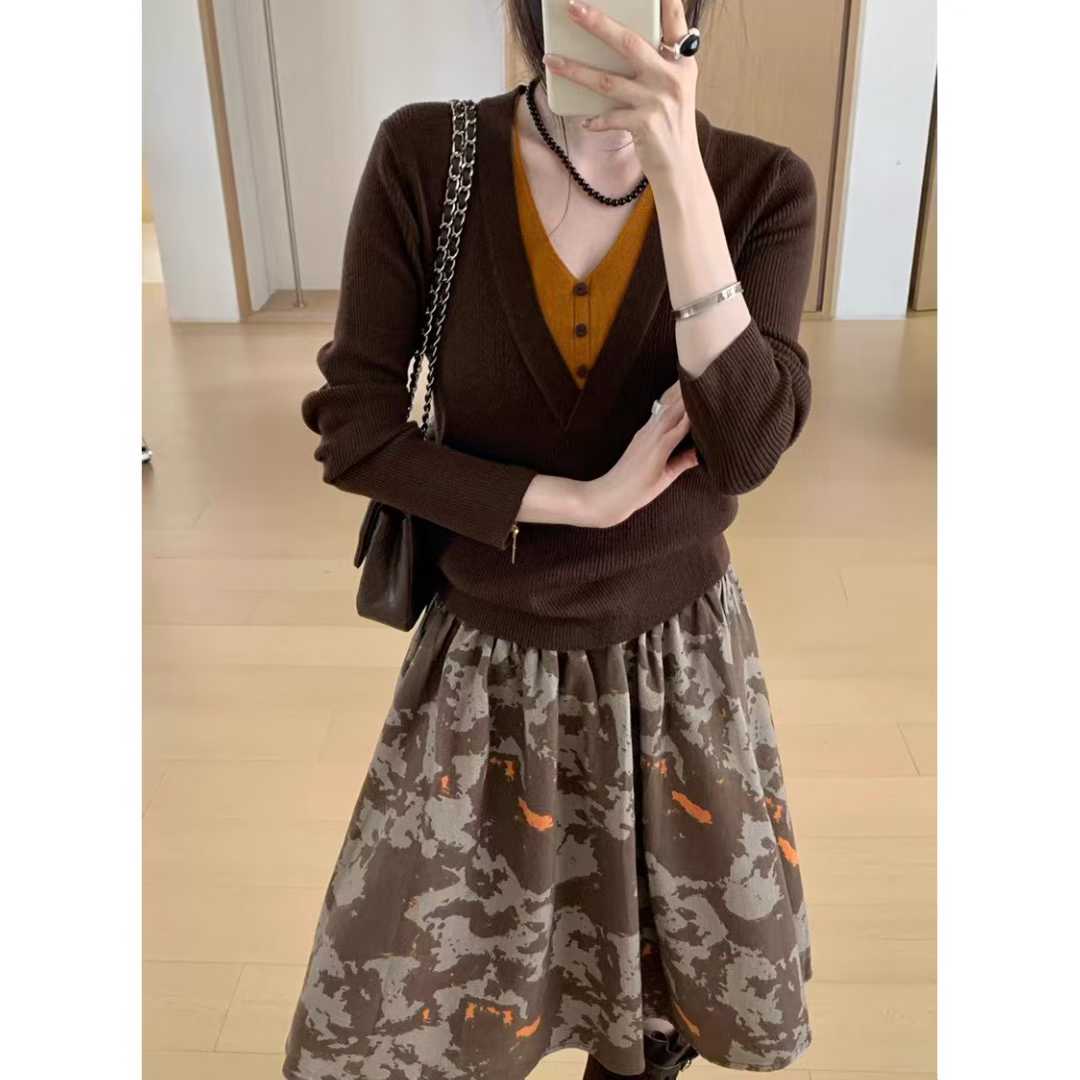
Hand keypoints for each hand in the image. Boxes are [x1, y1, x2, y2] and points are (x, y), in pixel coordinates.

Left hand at [542, 0, 701, 181]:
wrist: (680, 166)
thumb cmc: (671, 124)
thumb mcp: (673, 88)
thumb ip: (657, 63)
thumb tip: (616, 43)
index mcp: (682, 62)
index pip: (674, 22)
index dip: (666, 1)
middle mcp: (671, 77)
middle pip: (628, 43)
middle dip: (597, 23)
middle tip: (573, 9)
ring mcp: (657, 101)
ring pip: (608, 80)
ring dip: (576, 70)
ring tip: (552, 60)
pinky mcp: (645, 124)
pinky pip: (609, 117)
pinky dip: (594, 119)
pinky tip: (584, 120)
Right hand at [585, 391, 698, 527]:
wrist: (609, 497)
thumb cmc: (633, 488)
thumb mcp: (663, 473)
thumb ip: (681, 461)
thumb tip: (700, 453)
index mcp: (650, 434)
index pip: (669, 408)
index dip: (681, 393)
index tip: (694, 379)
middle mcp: (650, 431)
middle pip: (672, 403)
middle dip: (686, 387)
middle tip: (702, 367)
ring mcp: (652, 439)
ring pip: (674, 412)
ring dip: (688, 397)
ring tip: (703, 379)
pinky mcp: (656, 451)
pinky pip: (675, 432)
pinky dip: (687, 420)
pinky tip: (698, 410)